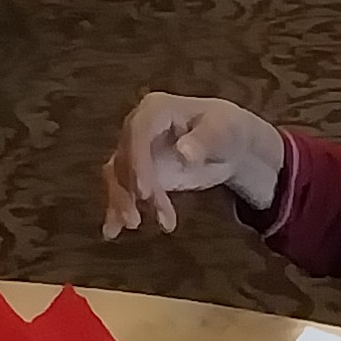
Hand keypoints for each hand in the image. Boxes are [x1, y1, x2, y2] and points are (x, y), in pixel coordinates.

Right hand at [101, 94, 284, 237]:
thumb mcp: (223, 131)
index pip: (138, 134)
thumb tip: (183, 151)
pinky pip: (122, 189)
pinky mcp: (137, 171)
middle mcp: (137, 127)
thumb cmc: (225, 130)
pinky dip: (116, 209)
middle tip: (138, 220)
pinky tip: (112, 230)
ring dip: (124, 203)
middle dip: (130, 191)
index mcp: (156, 109)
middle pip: (124, 158)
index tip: (144, 192)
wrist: (228, 142)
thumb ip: (205, 140)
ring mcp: (135, 150)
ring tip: (136, 225)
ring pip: (119, 177)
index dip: (137, 162)